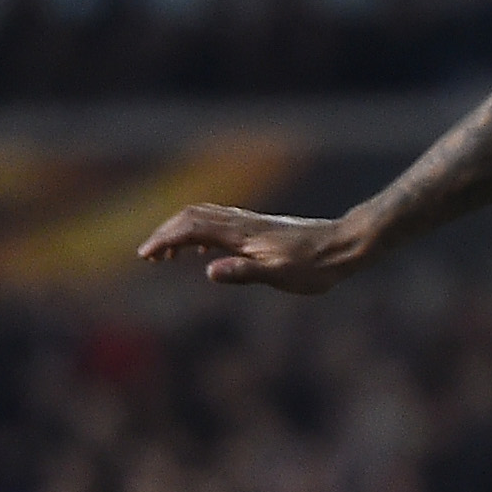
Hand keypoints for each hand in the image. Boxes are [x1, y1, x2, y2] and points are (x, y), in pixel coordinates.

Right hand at [134, 205, 360, 293]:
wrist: (345, 245)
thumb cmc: (316, 266)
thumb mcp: (280, 275)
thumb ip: (244, 272)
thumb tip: (208, 271)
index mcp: (241, 234)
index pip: (190, 229)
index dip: (164, 240)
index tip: (145, 257)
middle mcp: (242, 223)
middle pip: (191, 217)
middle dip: (165, 233)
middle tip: (148, 256)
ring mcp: (251, 223)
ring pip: (204, 217)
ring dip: (180, 231)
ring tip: (168, 256)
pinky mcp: (260, 228)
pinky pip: (220, 222)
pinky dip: (200, 233)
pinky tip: (205, 254)